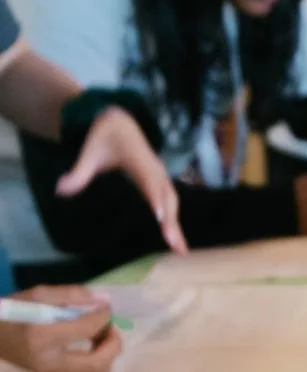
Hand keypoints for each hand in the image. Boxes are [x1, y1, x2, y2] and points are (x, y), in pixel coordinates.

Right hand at [0, 284, 120, 371]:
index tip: (105, 308)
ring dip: (106, 352)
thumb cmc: (12, 310)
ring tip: (100, 332)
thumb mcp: (39, 294)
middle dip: (113, 343)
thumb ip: (72, 295)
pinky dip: (95, 357)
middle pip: (100, 362)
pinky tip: (89, 342)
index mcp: (44, 335)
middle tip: (110, 326)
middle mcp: (50, 360)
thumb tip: (102, 301)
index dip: (103, 317)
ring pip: (96, 371)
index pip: (88, 329)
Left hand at [56, 107, 186, 253]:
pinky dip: (175, 220)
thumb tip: (60, 190)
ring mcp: (160, 175)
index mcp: (139, 160)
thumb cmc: (104, 137)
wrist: (120, 122)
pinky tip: (175, 238)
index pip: (149, 181)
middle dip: (172, 221)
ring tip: (180, 249)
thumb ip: (78, 172)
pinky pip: (171, 202)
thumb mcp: (89, 151)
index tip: (160, 218)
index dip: (156, 199)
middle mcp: (154, 169)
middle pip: (167, 197)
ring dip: (177, 224)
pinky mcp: (160, 181)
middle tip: (175, 245)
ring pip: (173, 202)